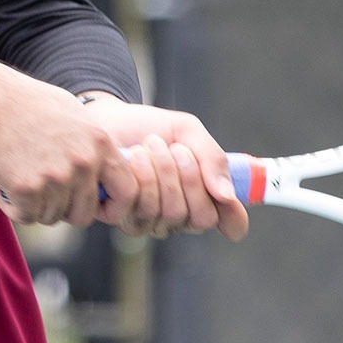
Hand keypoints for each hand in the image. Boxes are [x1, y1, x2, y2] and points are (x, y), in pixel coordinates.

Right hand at [0, 54, 125, 227]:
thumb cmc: (22, 105)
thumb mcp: (71, 114)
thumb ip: (94, 145)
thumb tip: (112, 172)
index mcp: (99, 142)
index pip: (126, 190)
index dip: (111, 206)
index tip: (94, 207)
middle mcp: (83, 161)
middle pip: (84, 214)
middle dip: (63, 210)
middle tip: (42, 194)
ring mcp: (56, 176)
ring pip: (52, 216)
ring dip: (35, 206)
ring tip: (18, 178)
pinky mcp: (27, 189)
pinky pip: (26, 217)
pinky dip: (12, 207)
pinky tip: (1, 185)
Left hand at [78, 94, 248, 240]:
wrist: (107, 118)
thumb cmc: (149, 127)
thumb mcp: (187, 131)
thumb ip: (211, 157)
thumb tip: (226, 195)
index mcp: (202, 198)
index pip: (231, 224)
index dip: (235, 217)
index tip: (227, 196)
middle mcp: (178, 217)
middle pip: (202, 218)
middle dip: (191, 178)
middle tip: (176, 149)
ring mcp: (149, 221)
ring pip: (172, 213)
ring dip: (164, 171)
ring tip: (150, 144)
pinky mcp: (121, 216)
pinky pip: (142, 208)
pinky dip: (142, 176)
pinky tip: (134, 157)